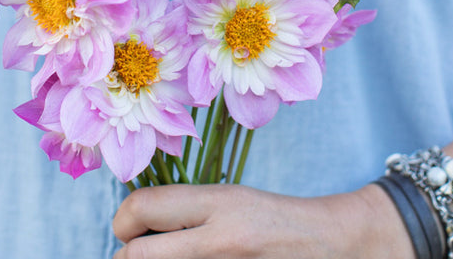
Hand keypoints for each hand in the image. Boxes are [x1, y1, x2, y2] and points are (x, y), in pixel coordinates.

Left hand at [113, 182, 414, 258]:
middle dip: (127, 257)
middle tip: (134, 255)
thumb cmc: (271, 220)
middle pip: (136, 255)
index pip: (142, 207)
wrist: (330, 245)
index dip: (121, 220)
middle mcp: (219, 238)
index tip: (125, 227)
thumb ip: (184, 210)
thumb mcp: (229, 199)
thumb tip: (132, 222)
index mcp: (217, 203)